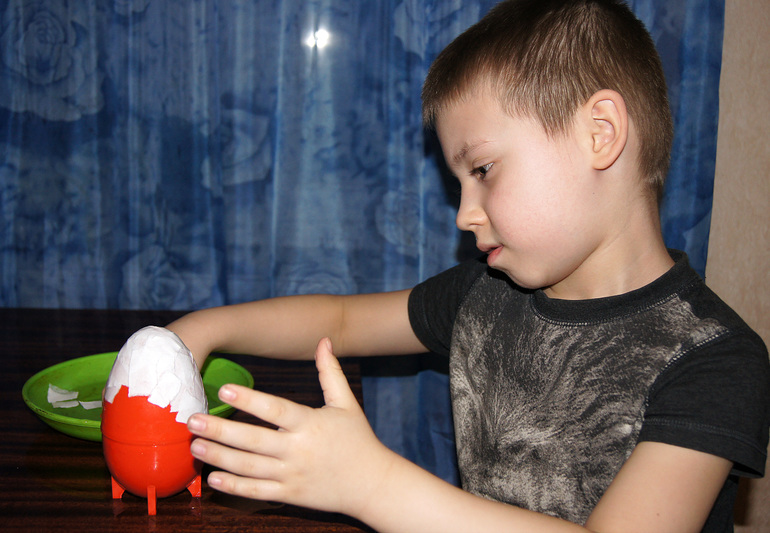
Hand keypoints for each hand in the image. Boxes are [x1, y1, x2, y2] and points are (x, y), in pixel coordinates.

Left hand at [187, 338, 395, 516]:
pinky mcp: (290, 496)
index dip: (249, 399)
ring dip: (219, 456)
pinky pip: (257, 493)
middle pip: (253, 440)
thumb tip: (323, 340)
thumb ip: (330, 372)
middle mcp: (298, 450)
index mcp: (310, 424)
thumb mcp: (346, 403)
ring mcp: (292, 475)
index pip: (275, 409)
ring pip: (249, 468)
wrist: (373, 484)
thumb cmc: (358, 439)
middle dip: (221, 430)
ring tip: (195, 445)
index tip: (224, 389)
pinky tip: (212, 479)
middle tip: (192, 419)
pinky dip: (234, 488)